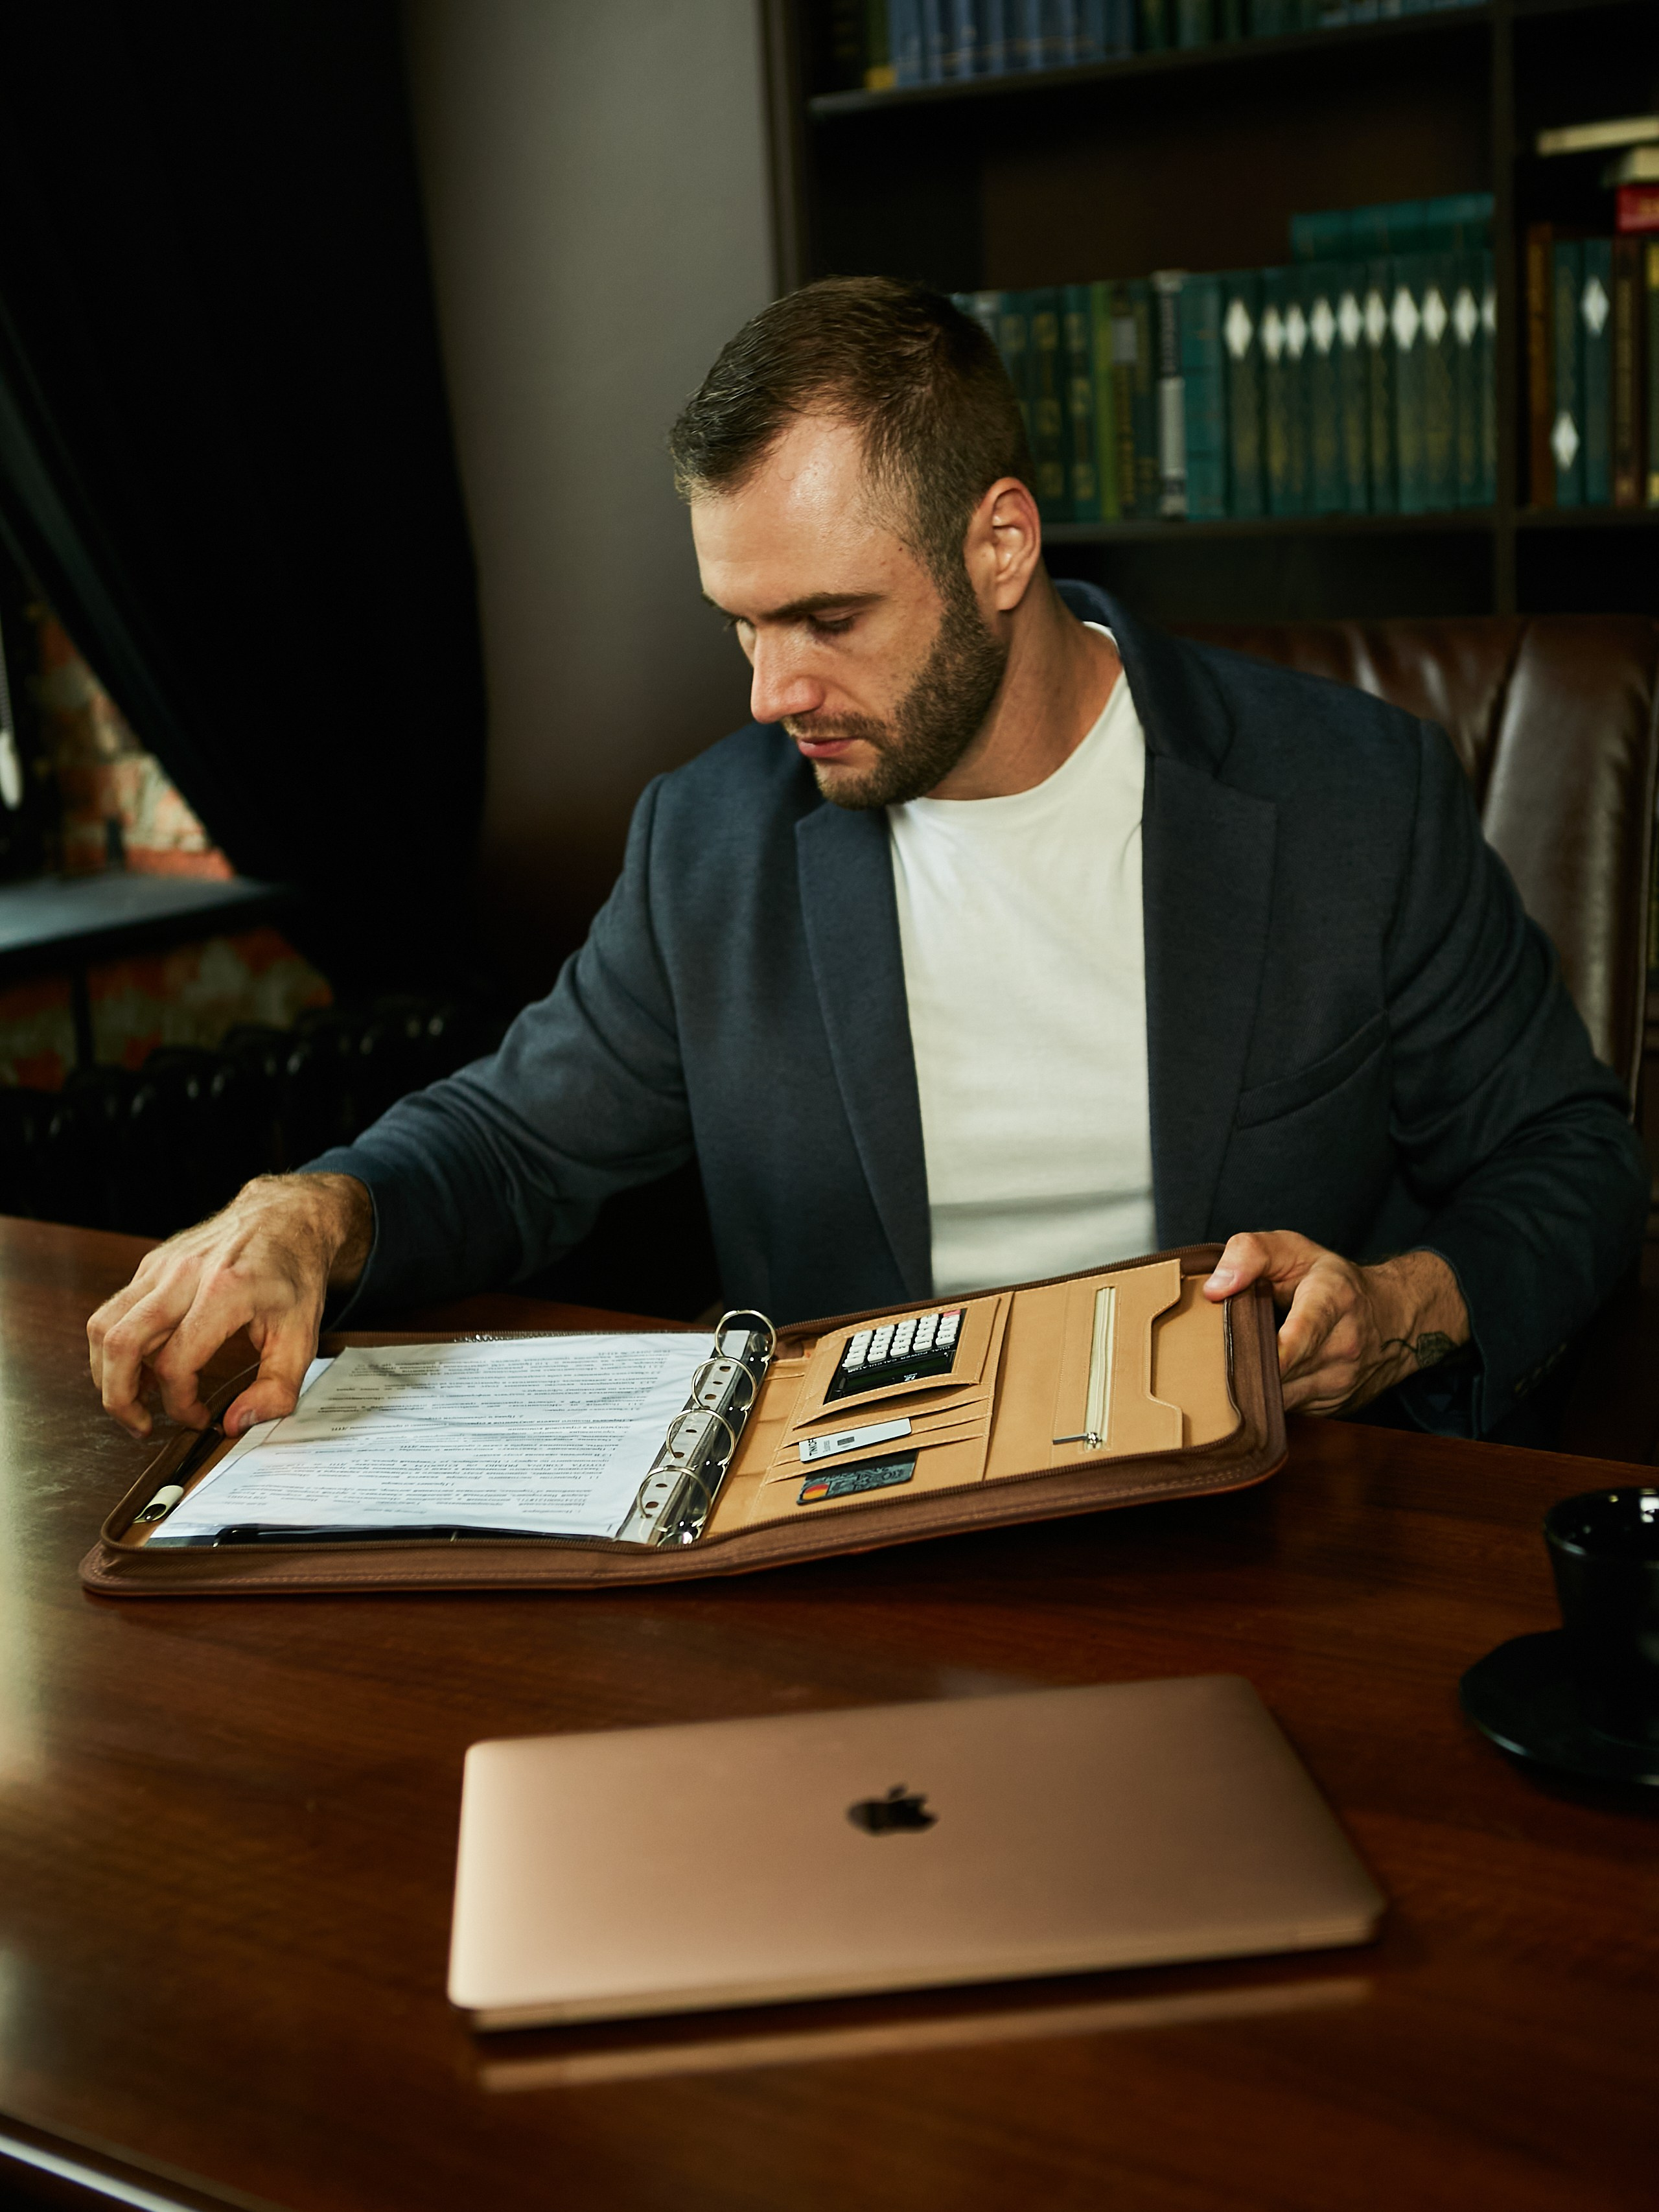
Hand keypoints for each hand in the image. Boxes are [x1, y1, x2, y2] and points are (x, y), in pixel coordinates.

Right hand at [87, 1174, 373, 1440]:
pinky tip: (144, 1366)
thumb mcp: (304, 1334)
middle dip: (120, 1397)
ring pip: (104, 1325)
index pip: (176, 1364)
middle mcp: (184, 1275)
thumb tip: (235, 1425)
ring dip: (107, 1373)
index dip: (181, 1405)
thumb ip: (277, 1387)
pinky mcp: (151, 1264)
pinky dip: (118, 1345)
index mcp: (225, 1292)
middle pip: (122, 1344)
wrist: (286, 1215)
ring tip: (134, 1400)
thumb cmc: (295, 1273)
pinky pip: (116, 1310)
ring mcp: (162, 1266)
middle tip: (140, 1426)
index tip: (200, 1418)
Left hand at [1200, 1230, 1467, 1415]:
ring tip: (1233, 1368)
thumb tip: (1214, 1288)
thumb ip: (1251, 1254)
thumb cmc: (1330, 1279)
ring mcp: (1343, 1380)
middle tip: (1210, 1363)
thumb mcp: (1293, 1250)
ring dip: (1254, 1388)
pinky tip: (1261, 1379)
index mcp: (1333, 1299)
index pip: (1300, 1336)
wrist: (1393, 1315)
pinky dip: (1270, 1398)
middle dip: (1244, 1370)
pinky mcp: (1336, 1405)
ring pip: (1283, 1399)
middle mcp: (1344, 1344)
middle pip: (1282, 1373)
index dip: (1268, 1354)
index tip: (1235, 1361)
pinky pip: (1291, 1410)